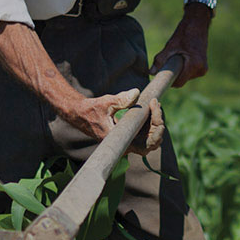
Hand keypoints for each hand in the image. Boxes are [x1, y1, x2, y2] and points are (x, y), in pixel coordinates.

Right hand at [48, 88, 164, 154]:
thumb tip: (136, 93)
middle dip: (158, 123)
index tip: (153, 108)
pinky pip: (146, 133)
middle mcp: (126, 145)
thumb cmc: (91, 109)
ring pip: (151, 138)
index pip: (149, 144)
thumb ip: (121, 99)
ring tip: (153, 104)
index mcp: (121, 142)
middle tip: (155, 104)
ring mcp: (128, 141)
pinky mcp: (128, 135)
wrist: (80, 113)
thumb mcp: (106, 102)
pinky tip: (150, 107)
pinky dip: (151, 121)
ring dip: (156, 121)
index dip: (157, 128)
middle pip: (153, 142)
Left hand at [154, 7, 210, 87]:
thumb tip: (151, 72)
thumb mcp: (171, 46)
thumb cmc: (184, 33)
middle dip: (173, 74)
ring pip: (186, 77)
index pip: (179, 82)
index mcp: (195, 65)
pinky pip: (190, 74)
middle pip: (182, 80)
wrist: (198, 24)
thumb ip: (160, 60)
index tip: (161, 78)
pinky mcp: (203, 68)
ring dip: (179, 72)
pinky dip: (184, 69)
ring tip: (177, 58)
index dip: (169, 81)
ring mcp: (204, 69)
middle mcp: (201, 69)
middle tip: (168, 63)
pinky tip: (182, 58)